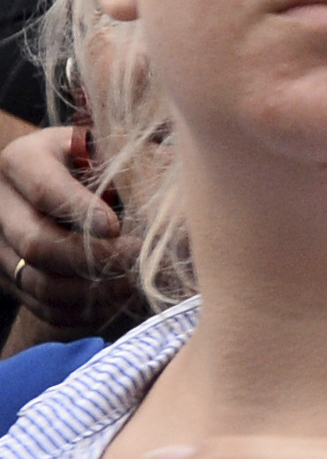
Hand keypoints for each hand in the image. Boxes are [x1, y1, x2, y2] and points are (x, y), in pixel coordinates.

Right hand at [0, 125, 135, 334]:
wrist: (68, 181)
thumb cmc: (100, 160)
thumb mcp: (110, 147)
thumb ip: (137, 161)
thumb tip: (177, 200)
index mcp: (23, 159)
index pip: (44, 189)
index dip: (80, 210)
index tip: (116, 227)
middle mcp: (0, 204)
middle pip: (36, 243)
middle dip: (92, 258)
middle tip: (136, 259)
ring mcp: (0, 246)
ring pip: (37, 281)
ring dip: (90, 290)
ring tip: (135, 283)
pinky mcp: (9, 279)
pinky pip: (41, 306)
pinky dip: (82, 311)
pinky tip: (118, 301)